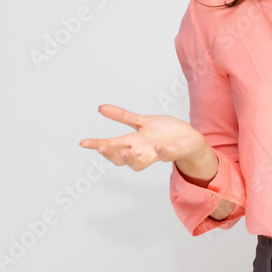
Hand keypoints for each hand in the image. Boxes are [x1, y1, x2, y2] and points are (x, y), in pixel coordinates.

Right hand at [79, 104, 204, 171]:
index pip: (111, 145)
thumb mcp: (141, 121)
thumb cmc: (165, 132)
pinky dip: (161, 153)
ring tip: (123, 152)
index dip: (97, 144)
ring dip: (131, 159)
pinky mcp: (172, 152)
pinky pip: (165, 155)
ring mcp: (156, 154)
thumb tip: (101, 108)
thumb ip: (122, 116)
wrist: (189, 139)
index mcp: (133, 142)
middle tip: (100, 147)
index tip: (83, 143)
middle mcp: (142, 151)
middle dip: (111, 154)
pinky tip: (157, 147)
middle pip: (121, 158)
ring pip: (140, 163)